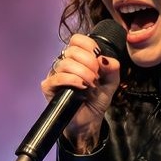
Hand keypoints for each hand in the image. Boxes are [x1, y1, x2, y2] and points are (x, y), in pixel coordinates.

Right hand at [41, 32, 121, 151]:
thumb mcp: (111, 82)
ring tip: (91, 85)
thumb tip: (103, 58)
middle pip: (71, 50)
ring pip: (65, 63)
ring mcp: (55, 74)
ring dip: (83, 73)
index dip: (89, 46)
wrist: (90, 120)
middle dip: (89, 62)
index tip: (98, 60)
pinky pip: (57, 77)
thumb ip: (112, 68)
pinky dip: (72, 80)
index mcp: (77, 58)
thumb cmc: (97, 99)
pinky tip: (81, 87)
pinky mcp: (49, 87)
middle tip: (96, 77)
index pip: (77, 40)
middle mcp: (64, 63)